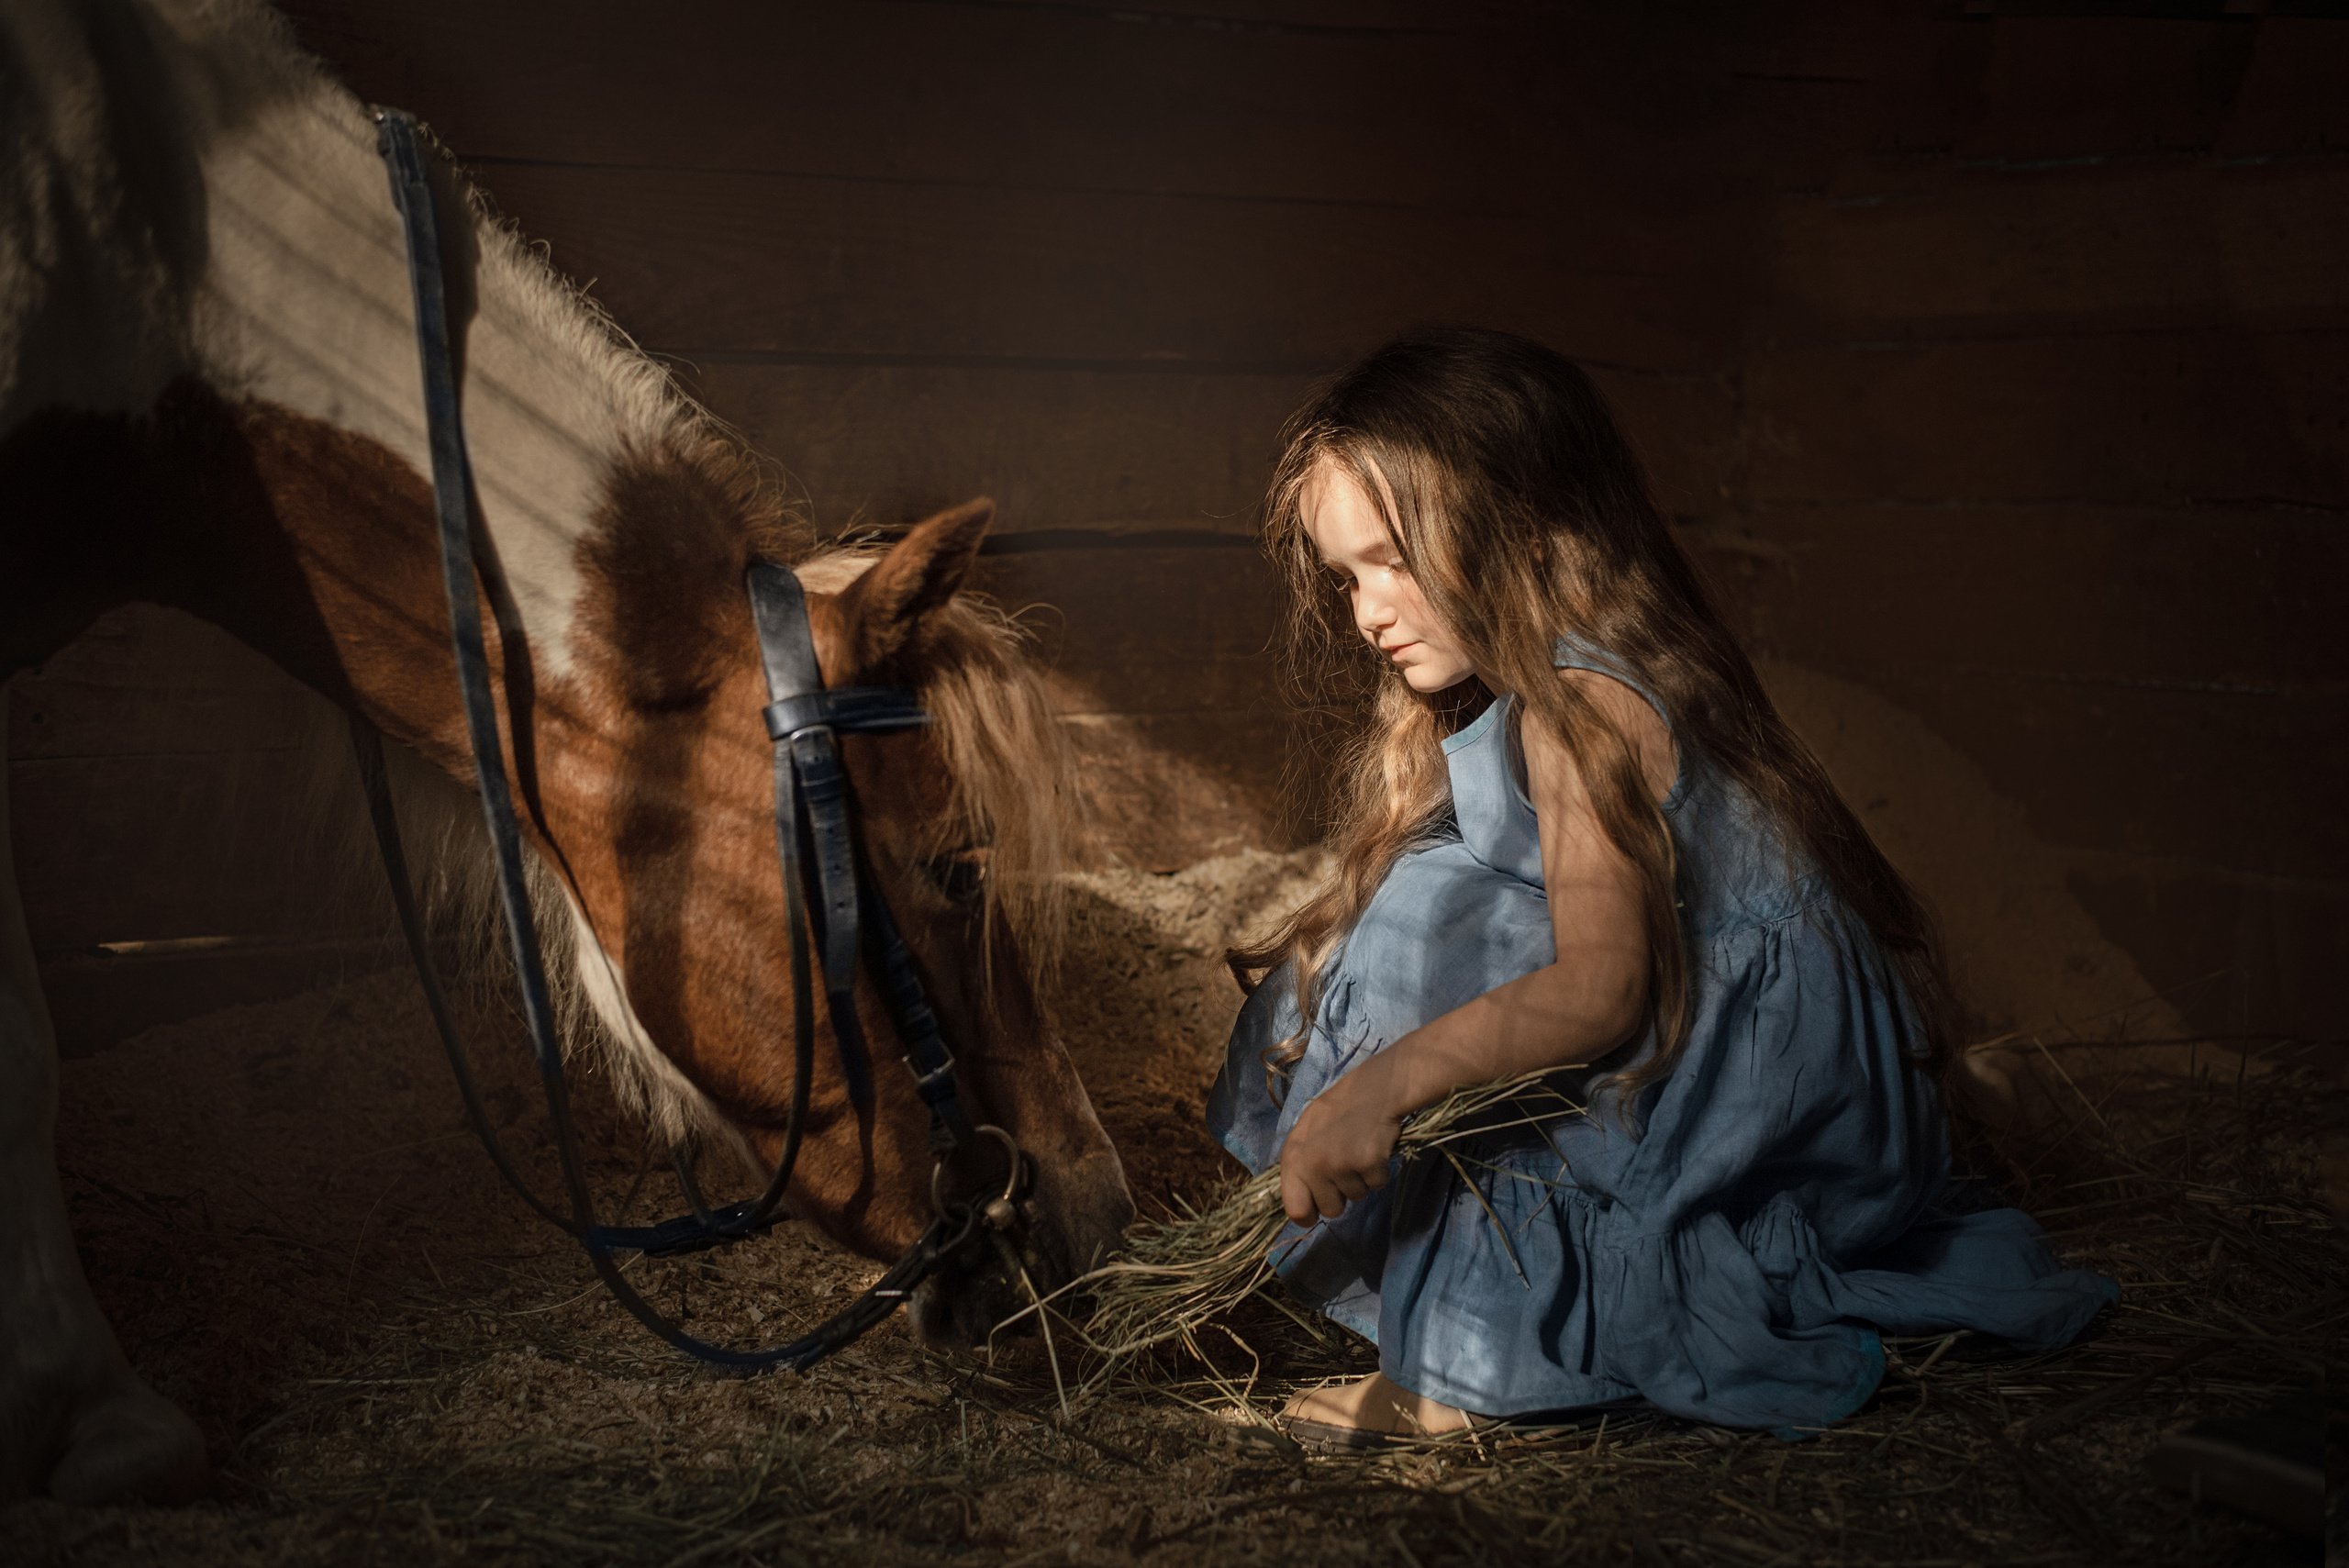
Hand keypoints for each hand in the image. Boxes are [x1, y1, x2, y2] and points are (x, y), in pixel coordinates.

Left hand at [1278, 1053, 1403, 1227]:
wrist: (1375, 1088)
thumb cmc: (1339, 1110)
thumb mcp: (1307, 1134)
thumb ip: (1300, 1166)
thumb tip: (1299, 1205)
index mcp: (1293, 1157)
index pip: (1294, 1209)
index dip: (1308, 1214)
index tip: (1317, 1210)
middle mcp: (1314, 1164)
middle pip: (1330, 1210)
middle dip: (1341, 1195)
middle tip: (1345, 1167)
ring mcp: (1341, 1164)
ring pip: (1356, 1197)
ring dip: (1361, 1180)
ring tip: (1359, 1150)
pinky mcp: (1368, 1163)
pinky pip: (1377, 1186)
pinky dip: (1379, 1172)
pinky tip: (1374, 1148)